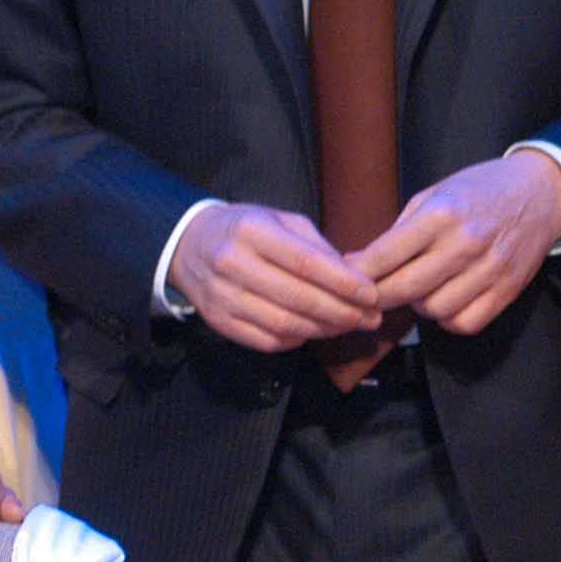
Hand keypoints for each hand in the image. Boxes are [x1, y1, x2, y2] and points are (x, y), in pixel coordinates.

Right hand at [170, 203, 379, 351]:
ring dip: (324, 330)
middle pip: (297, 298)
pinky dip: (297, 340)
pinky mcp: (217, 321)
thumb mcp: (280, 220)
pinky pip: (266, 341)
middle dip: (342, 312)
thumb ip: (317, 247)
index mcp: (251, 231)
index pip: (305, 262)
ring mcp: (221, 295)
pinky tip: (313, 331)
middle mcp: (231, 263)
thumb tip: (355, 279)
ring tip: (348, 326)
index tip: (372, 294)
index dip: (343, 282)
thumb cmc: (245, 230)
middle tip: (370, 317)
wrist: (188, 244)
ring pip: (284, 324)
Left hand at [347, 150, 560, 335]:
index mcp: (441, 214)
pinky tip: (444, 301)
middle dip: (377, 297)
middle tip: (368, 294)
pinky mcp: (509, 289)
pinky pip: (467, 322)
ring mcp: (490, 269)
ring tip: (416, 290)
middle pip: (405, 289)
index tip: (344, 275)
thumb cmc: (478, 190)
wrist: (540, 192)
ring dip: (417, 307)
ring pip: (435, 310)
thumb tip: (362, 262)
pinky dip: (448, 319)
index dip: (358, 272)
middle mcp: (465, 243)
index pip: (385, 255)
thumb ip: (400, 230)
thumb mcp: (432, 194)